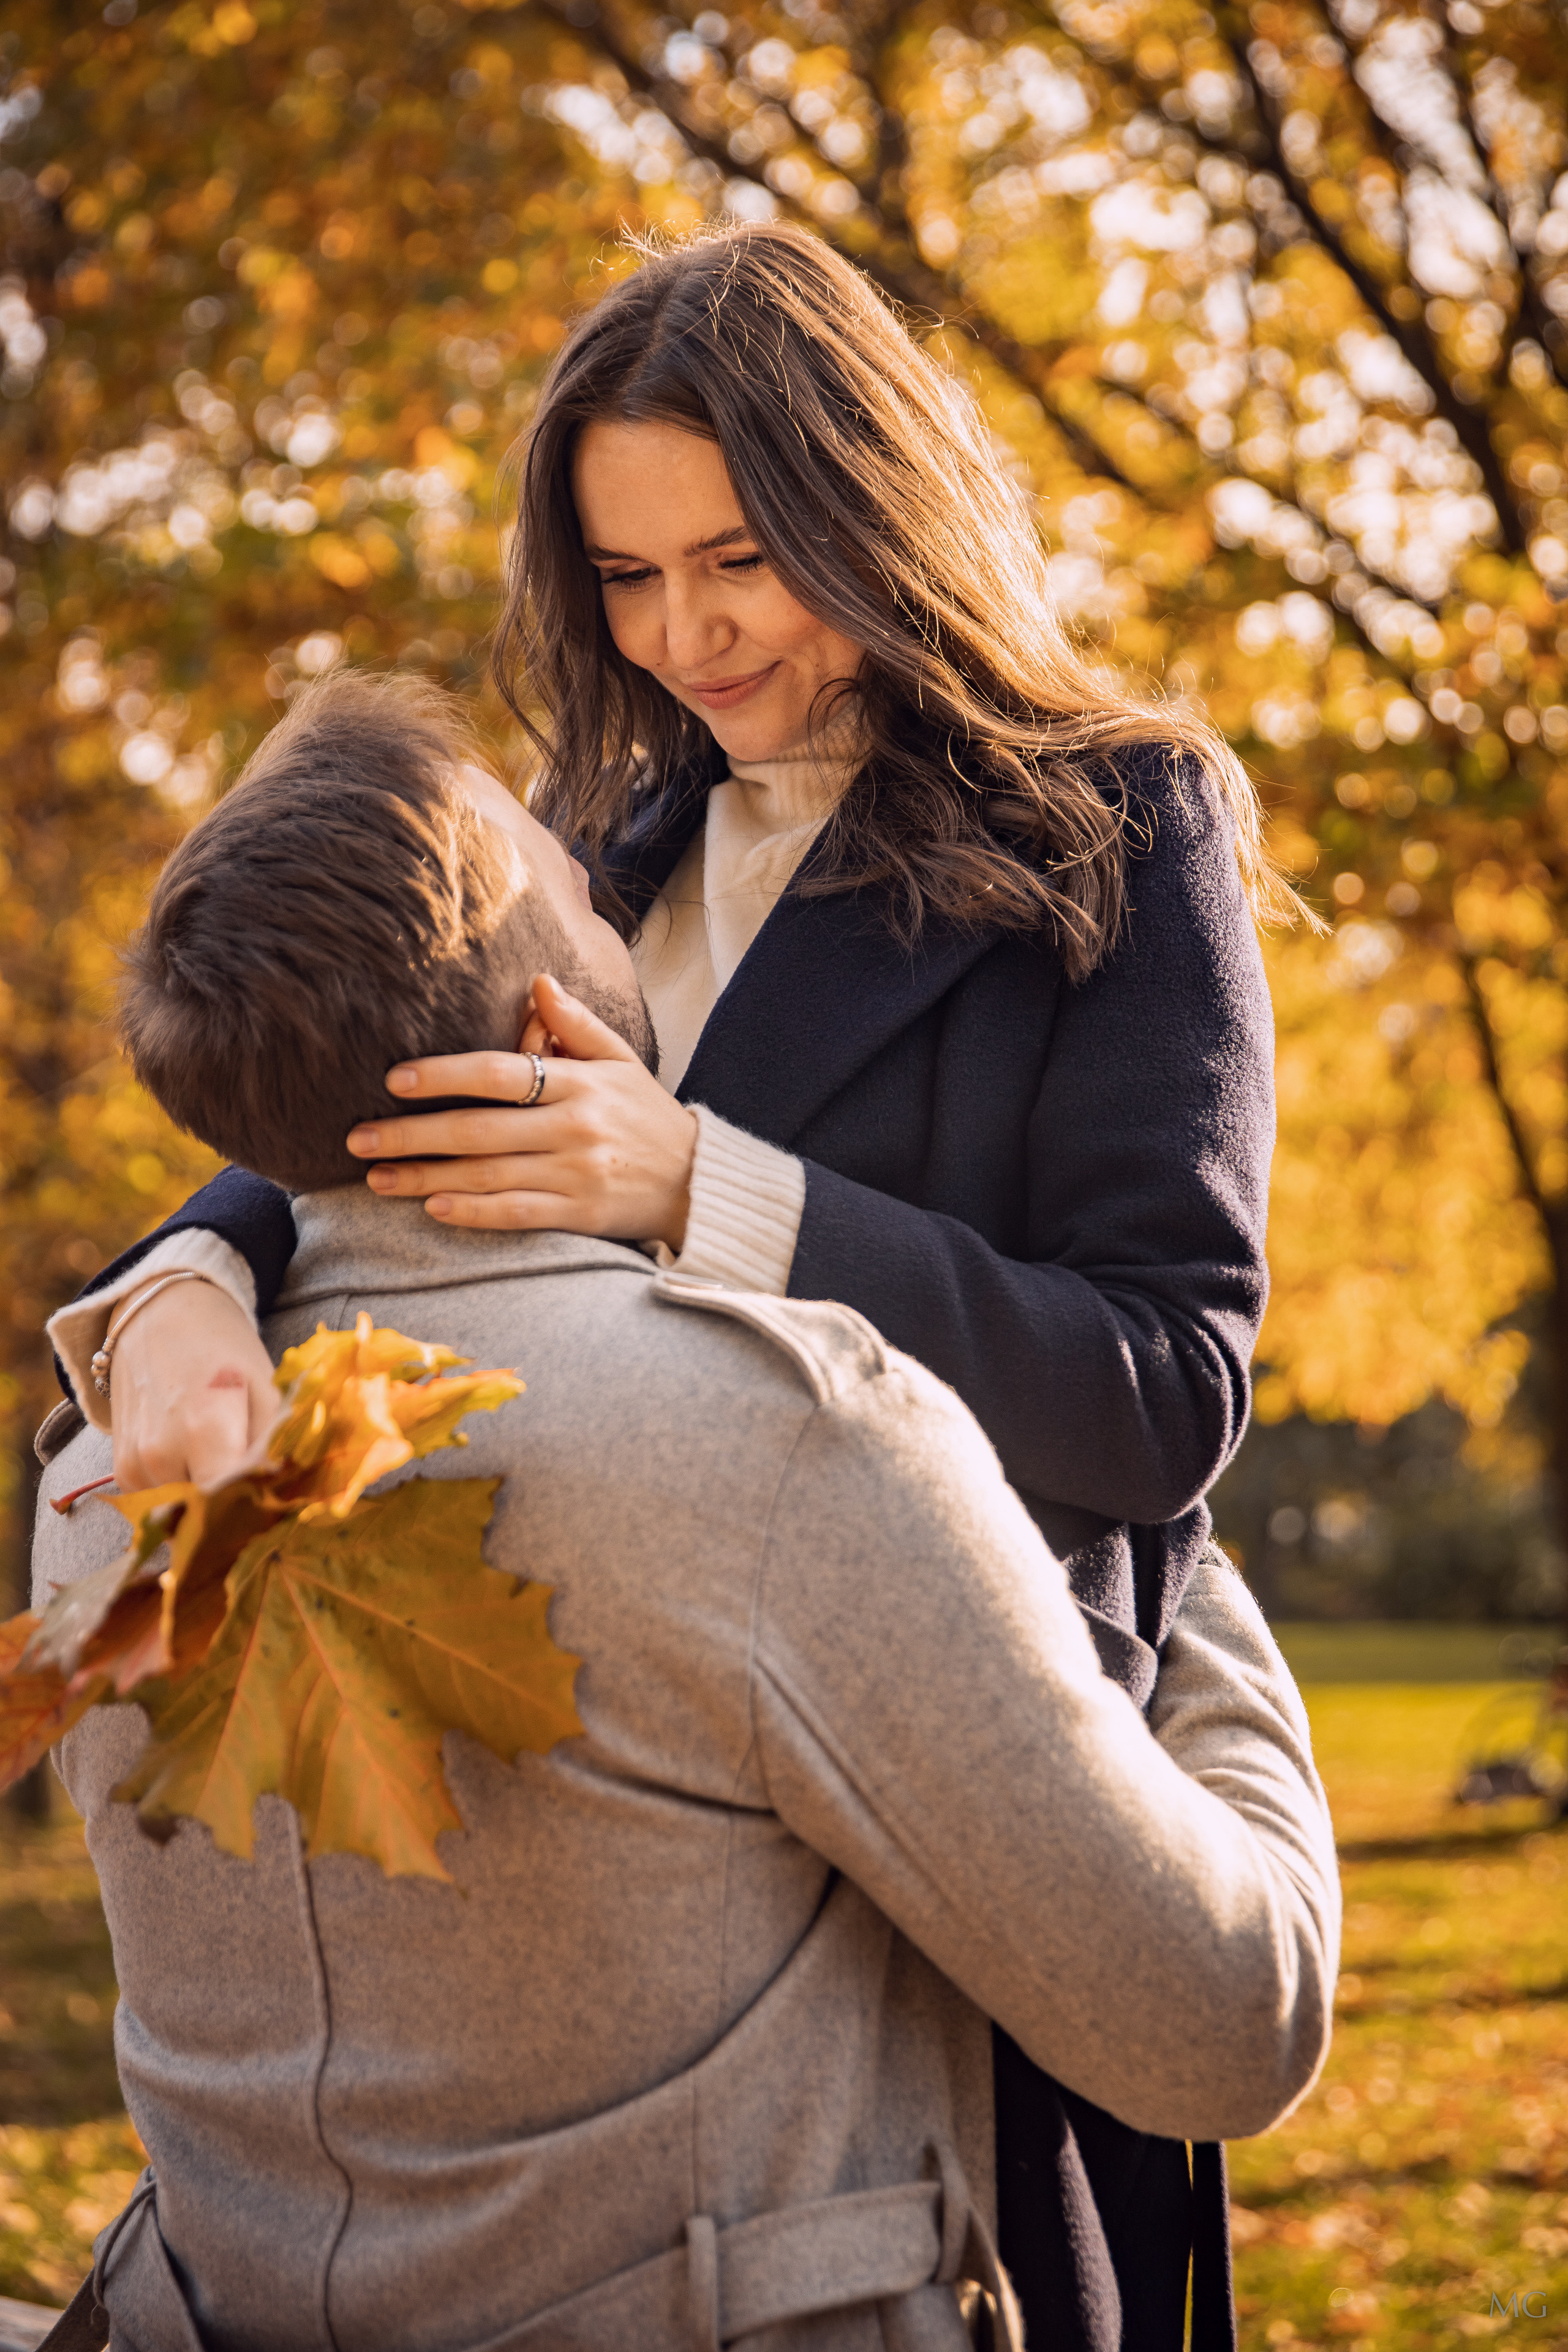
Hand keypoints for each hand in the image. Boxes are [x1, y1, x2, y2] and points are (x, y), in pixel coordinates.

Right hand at [109, 1278, 279, 1490]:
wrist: (160, 1318)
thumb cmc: (225, 1352)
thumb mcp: (268, 1390)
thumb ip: (279, 1447)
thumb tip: (293, 1496)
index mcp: (204, 1427)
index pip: (234, 1501)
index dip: (261, 1506)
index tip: (281, 1498)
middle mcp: (160, 1454)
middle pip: (214, 1512)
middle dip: (242, 1505)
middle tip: (264, 1481)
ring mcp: (136, 1467)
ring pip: (191, 1510)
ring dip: (214, 1497)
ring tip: (227, 1454)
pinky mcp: (124, 1473)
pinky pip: (166, 1501)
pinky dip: (188, 1488)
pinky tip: (199, 1454)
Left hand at [346, 974, 697, 1248]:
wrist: (699, 1183)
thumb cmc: (648, 1117)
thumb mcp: (621, 1062)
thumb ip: (577, 1024)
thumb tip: (538, 982)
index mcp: (581, 1082)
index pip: (501, 1073)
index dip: (445, 1074)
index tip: (394, 1080)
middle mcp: (575, 1127)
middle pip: (480, 1129)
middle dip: (413, 1134)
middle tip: (357, 1137)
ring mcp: (577, 1174)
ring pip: (488, 1175)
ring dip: (426, 1176)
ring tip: (375, 1177)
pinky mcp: (580, 1216)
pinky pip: (517, 1214)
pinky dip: (473, 1212)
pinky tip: (432, 1207)